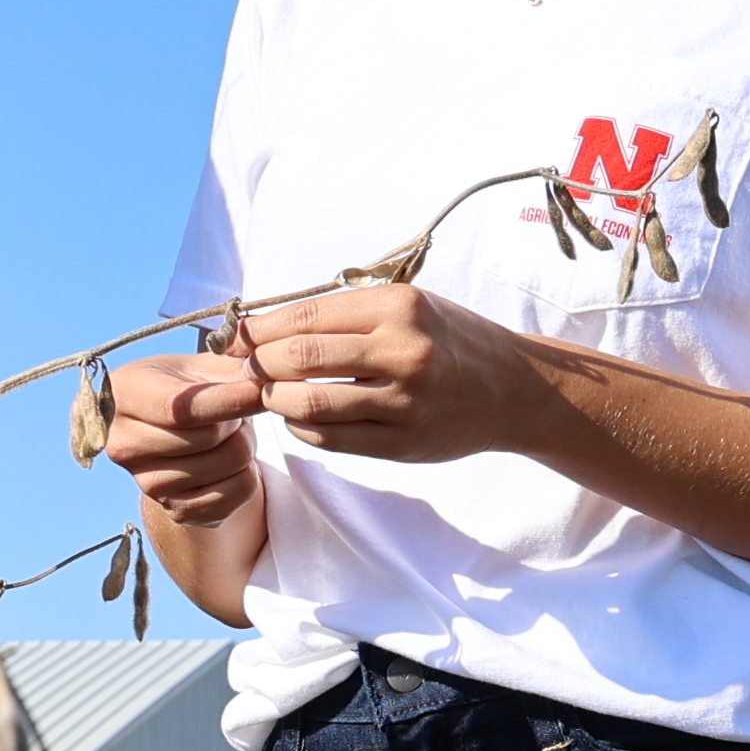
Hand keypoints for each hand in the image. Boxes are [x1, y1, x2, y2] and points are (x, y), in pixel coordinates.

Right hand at [101, 349, 270, 526]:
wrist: (166, 434)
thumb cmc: (182, 389)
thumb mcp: (198, 367)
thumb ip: (228, 371)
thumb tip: (263, 382)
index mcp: (123, 396)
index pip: (181, 409)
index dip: (227, 400)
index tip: (258, 391)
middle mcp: (124, 445)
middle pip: (208, 438)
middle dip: (237, 419)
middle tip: (235, 411)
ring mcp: (147, 483)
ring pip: (228, 465)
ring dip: (245, 445)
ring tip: (230, 434)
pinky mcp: (175, 510)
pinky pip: (236, 493)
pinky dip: (247, 475)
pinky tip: (230, 462)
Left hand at [227, 282, 559, 466]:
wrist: (515, 390)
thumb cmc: (448, 341)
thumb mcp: (407, 306)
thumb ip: (344, 315)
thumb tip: (263, 327)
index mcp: (398, 307)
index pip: (304, 317)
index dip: (257, 330)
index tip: (234, 338)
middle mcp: (402, 351)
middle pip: (298, 358)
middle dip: (258, 365)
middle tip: (245, 369)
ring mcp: (404, 402)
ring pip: (307, 403)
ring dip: (275, 400)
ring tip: (271, 394)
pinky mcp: (403, 444)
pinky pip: (330, 439)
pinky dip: (302, 428)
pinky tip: (302, 417)